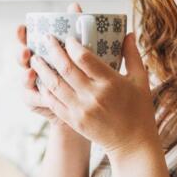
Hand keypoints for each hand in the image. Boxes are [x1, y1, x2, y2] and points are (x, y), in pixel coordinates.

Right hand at [17, 3, 85, 134]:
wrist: (89, 101)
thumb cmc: (84, 70)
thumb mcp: (81, 49)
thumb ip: (75, 27)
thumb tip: (74, 5)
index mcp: (43, 50)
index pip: (28, 39)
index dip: (22, 34)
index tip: (22, 28)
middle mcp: (35, 65)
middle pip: (22, 58)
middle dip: (20, 54)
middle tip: (26, 52)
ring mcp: (34, 83)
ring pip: (24, 79)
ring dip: (25, 76)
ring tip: (31, 73)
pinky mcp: (37, 101)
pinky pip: (31, 98)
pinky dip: (35, 96)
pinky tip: (41, 94)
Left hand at [29, 31, 158, 157]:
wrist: (133, 143)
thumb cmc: (139, 109)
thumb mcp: (140, 80)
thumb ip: (132, 55)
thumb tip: (129, 33)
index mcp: (110, 82)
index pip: (84, 58)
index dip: (72, 45)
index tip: (67, 37)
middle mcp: (94, 95)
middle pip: (66, 68)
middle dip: (53, 51)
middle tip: (46, 39)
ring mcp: (81, 110)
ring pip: (54, 85)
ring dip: (42, 69)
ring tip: (35, 58)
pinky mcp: (74, 121)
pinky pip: (54, 102)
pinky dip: (45, 90)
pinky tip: (41, 81)